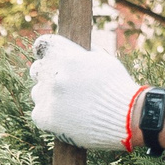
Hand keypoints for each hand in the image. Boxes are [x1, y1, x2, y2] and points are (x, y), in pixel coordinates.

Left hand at [29, 32, 139, 152]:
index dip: (43, 50)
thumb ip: (85, 54)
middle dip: (47, 75)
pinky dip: (50, 116)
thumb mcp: (105, 61)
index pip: (43, 45)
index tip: (42, 54)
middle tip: (62, 85)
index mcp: (67, 57)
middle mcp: (54, 75)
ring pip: (38, 92)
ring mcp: (48, 97)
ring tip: (70, 106)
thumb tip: (77, 51)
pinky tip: (66, 119)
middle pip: (37, 70)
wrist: (126, 119)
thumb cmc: (119, 89)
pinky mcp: (45, 118)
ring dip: (49, 97)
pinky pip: (38, 113)